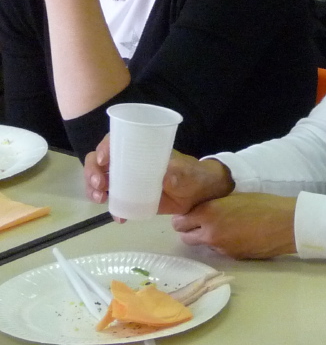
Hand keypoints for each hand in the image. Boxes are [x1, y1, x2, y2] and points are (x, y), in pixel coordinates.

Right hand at [85, 139, 233, 214]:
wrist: (199, 195)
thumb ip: (176, 173)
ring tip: (100, 199)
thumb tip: (164, 177)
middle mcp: (129, 162)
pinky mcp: (130, 197)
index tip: (104, 161)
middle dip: (92, 172)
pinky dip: (112, 208)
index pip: (116, 141)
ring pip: (101, 180)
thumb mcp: (185, 171)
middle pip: (100, 161)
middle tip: (99, 186)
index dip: (104, 148)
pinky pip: (114, 201)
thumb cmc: (192, 174)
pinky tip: (118, 217)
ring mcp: (127, 180)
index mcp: (141, 149)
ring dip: (94, 189)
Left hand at [171, 193, 297, 258]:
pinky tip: (237, 235)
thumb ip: (215, 204)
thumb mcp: (235, 196)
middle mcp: (210, 233)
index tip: (190, 213)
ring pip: (202, 244)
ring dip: (206, 237)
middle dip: (190, 230)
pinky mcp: (232, 256)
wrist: (287, 224)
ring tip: (223, 228)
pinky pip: (219, 250)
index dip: (184, 217)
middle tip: (202, 222)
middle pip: (185, 237)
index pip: (179, 221)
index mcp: (209, 212)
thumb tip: (203, 208)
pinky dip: (222, 243)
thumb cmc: (265, 204)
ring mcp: (220, 247)